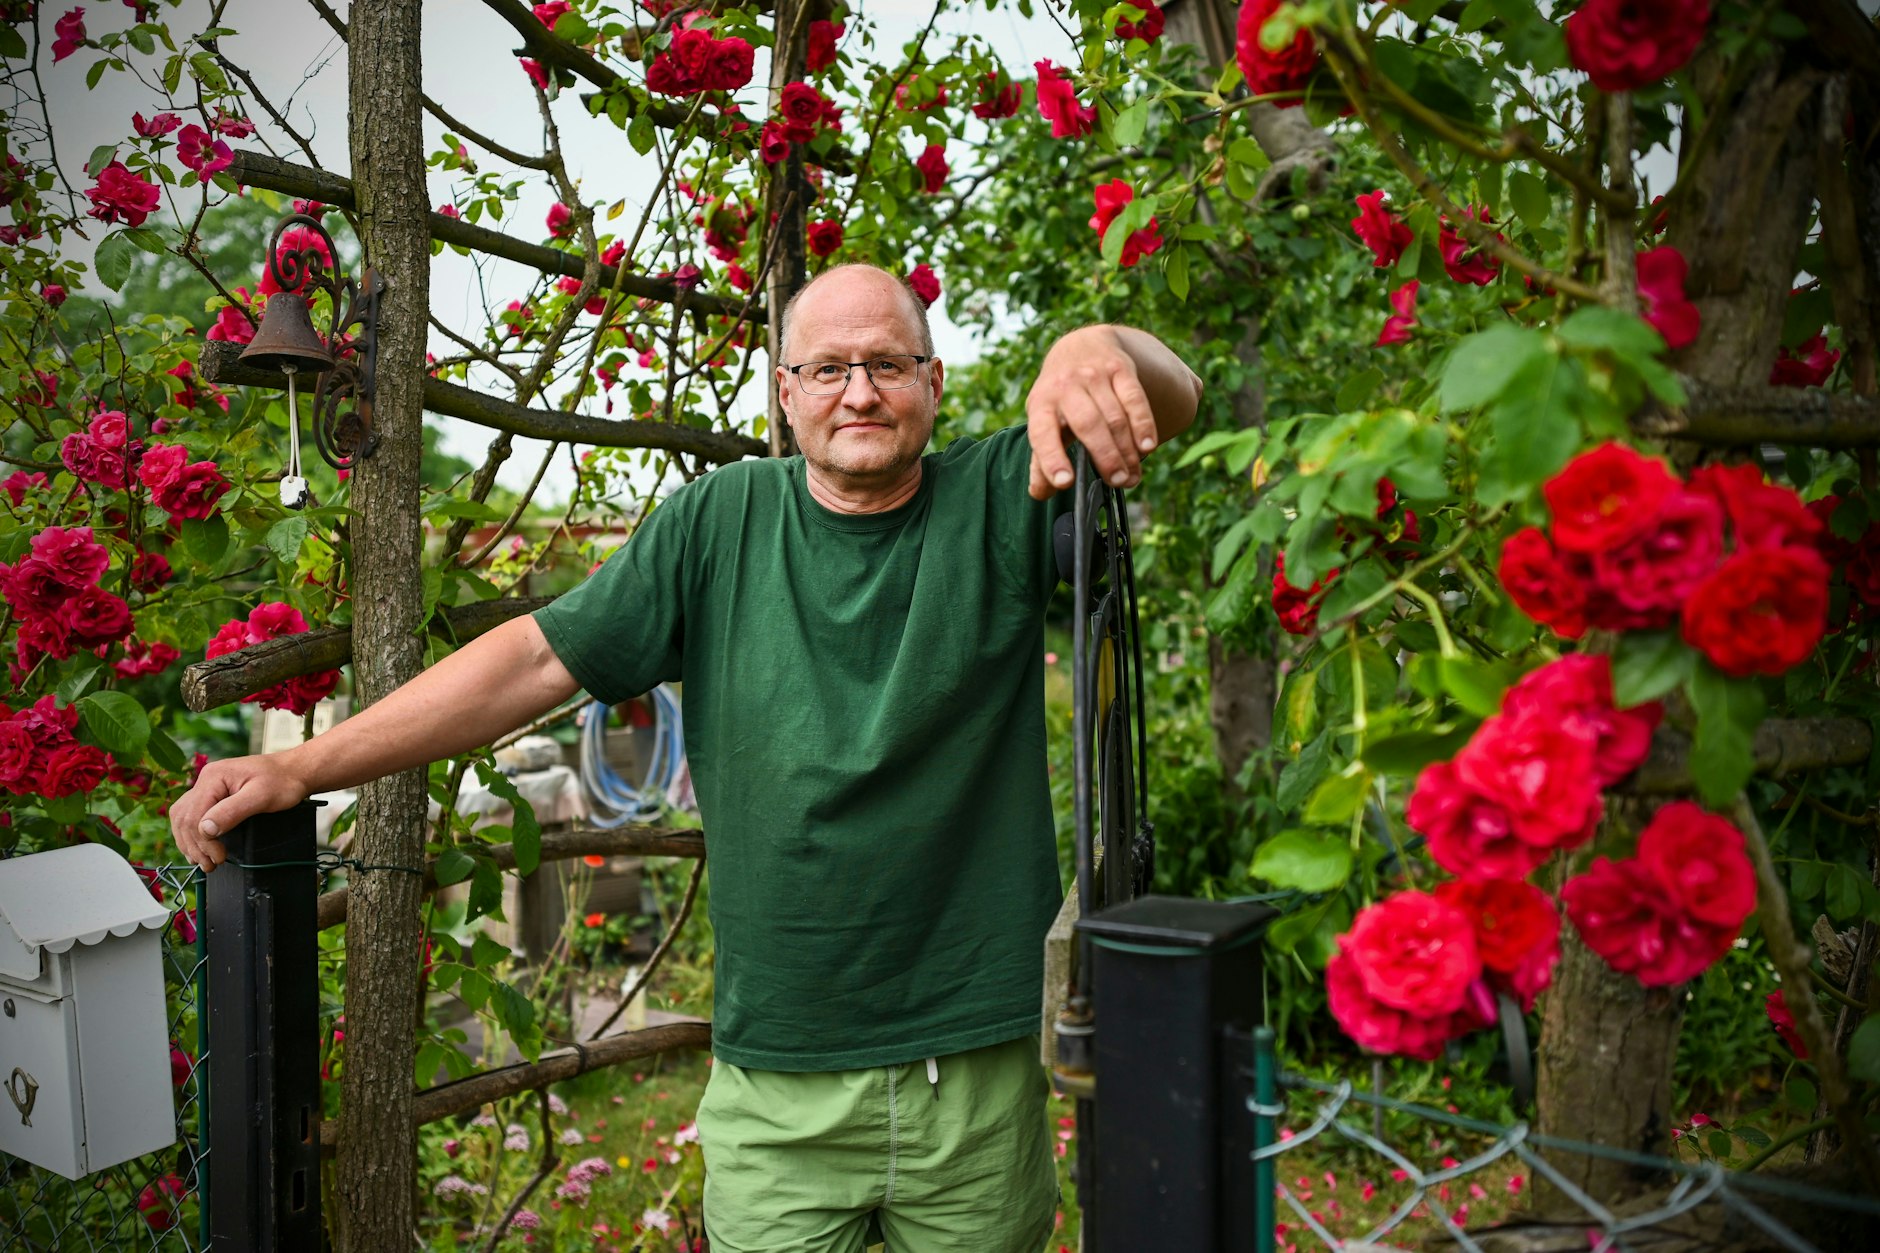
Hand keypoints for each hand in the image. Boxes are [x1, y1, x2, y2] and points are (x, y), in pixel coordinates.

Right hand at [170, 754, 310, 871]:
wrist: (294, 772)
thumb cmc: (283, 782)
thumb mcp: (262, 797)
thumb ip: (232, 812)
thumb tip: (206, 830)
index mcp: (214, 777)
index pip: (194, 815)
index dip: (203, 841)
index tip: (219, 858)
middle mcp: (206, 780)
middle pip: (184, 818)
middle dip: (195, 845)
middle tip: (210, 865)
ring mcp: (208, 786)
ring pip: (183, 818)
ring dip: (190, 842)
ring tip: (204, 861)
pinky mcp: (213, 794)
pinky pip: (192, 815)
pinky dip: (193, 833)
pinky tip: (200, 846)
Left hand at [1024, 326, 1158, 499]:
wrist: (1079, 346)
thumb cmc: (1060, 397)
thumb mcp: (1044, 421)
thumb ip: (1041, 458)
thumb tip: (1040, 493)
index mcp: (1041, 403)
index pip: (1042, 432)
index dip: (1052, 458)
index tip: (1065, 482)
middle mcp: (1065, 385)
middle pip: (1088, 425)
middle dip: (1105, 456)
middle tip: (1117, 481)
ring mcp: (1094, 375)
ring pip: (1114, 416)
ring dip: (1126, 449)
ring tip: (1132, 475)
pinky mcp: (1120, 368)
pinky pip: (1134, 399)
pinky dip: (1143, 424)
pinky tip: (1147, 446)